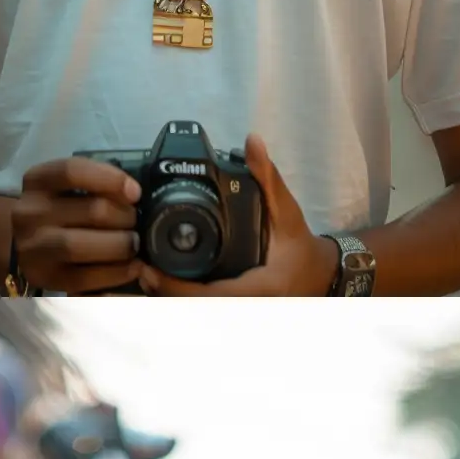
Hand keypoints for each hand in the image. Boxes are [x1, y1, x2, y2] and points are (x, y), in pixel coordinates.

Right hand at [11, 159, 141, 293]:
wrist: (24, 245)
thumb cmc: (59, 211)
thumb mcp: (67, 188)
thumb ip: (96, 185)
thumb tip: (135, 195)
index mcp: (38, 181)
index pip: (73, 171)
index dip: (111, 179)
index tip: (135, 192)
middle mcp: (30, 213)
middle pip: (92, 211)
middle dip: (125, 217)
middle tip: (135, 222)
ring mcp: (34, 248)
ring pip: (81, 245)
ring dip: (120, 245)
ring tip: (133, 244)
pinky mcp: (45, 278)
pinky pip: (85, 278)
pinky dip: (117, 272)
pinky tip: (132, 266)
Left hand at [138, 135, 335, 296]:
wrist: (320, 277)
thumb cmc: (301, 246)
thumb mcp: (287, 211)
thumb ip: (268, 178)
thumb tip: (252, 142)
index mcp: (260, 289)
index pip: (210, 296)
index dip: (175, 288)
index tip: (149, 270)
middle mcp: (249, 308)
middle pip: (196, 312)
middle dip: (163, 295)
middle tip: (139, 270)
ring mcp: (242, 314)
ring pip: (198, 316)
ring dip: (169, 301)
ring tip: (145, 278)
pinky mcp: (235, 313)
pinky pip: (205, 313)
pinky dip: (182, 303)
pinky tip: (164, 289)